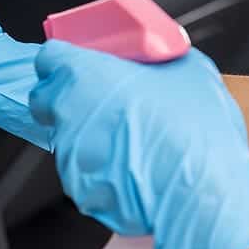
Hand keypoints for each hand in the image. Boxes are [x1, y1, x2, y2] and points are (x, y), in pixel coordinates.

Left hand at [31, 40, 248, 248]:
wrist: (202, 193)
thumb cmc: (193, 129)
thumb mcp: (187, 68)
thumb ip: (156, 57)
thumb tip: (158, 56)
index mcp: (82, 74)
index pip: (49, 58)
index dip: (64, 61)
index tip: (79, 66)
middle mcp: (66, 112)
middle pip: (47, 99)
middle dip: (67, 100)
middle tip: (101, 103)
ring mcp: (69, 153)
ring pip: (66, 138)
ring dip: (88, 137)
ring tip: (129, 141)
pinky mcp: (79, 189)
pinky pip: (82, 172)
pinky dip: (100, 170)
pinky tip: (132, 168)